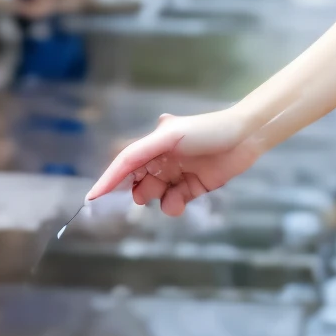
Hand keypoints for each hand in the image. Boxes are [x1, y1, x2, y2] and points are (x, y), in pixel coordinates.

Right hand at [86, 107, 259, 215]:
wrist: (244, 137)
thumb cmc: (205, 131)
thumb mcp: (168, 136)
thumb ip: (139, 153)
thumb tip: (115, 168)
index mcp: (153, 144)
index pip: (124, 165)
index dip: (107, 181)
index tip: (91, 200)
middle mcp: (162, 160)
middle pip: (139, 183)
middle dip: (139, 193)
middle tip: (145, 196)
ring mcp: (178, 175)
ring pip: (156, 196)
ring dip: (159, 201)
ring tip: (174, 199)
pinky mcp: (195, 187)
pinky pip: (175, 202)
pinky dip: (174, 205)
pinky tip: (181, 201)